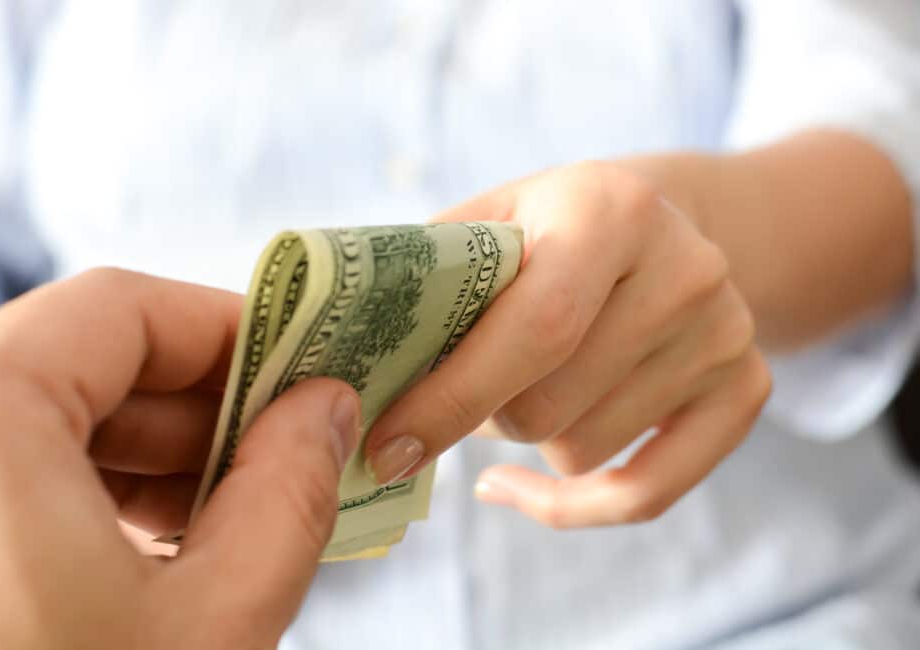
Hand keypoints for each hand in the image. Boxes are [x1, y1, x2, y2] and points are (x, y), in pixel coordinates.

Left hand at [0, 269, 360, 648]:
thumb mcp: (213, 625)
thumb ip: (289, 493)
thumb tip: (324, 408)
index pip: (120, 306)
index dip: (229, 332)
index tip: (299, 376)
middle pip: (78, 359)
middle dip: (196, 405)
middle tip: (282, 453)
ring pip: (41, 414)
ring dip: (146, 452)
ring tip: (226, 516)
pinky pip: (4, 466)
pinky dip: (86, 489)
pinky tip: (150, 547)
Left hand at [365, 162, 769, 527]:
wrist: (663, 224)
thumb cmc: (552, 226)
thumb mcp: (492, 218)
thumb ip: (425, 277)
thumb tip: (335, 357)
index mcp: (611, 209)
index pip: (534, 329)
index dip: (450, 399)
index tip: (385, 448)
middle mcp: (687, 269)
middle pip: (551, 406)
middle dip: (480, 417)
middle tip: (455, 394)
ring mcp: (728, 334)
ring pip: (583, 451)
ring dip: (524, 441)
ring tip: (512, 393)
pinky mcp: (746, 390)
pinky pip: (646, 493)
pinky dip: (571, 505)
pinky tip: (520, 486)